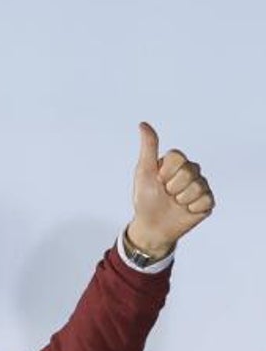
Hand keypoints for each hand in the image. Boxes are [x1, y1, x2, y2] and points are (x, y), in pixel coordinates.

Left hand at [127, 121, 214, 256]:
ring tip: (175, 203)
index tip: (158, 180)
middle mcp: (191, 172)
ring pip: (198, 186)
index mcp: (176, 163)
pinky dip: (191, 208)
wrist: (151, 226)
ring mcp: (201, 186)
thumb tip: (143, 124)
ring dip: (181, 199)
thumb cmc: (146, 199)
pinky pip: (205, 201)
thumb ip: (148, 148)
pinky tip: (185, 211)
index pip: (178, 157)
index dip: (165, 172)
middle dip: (172, 186)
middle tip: (166, 194)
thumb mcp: (144, 172)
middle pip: (189, 171)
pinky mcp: (207, 202)